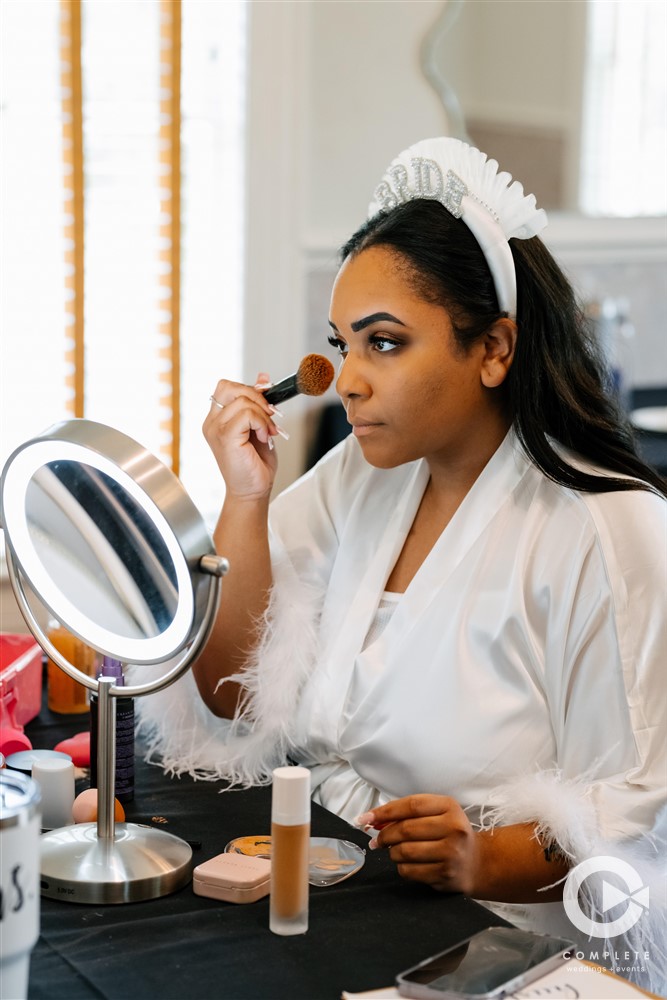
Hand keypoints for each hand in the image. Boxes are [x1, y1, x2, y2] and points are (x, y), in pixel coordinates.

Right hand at [203, 372, 281, 500]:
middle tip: (270, 416)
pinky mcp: (225, 437)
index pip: (226, 387)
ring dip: (263, 415)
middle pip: (230, 387)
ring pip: (243, 400)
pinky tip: (263, 436)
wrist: (253, 491)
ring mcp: (215, 430)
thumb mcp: (259, 426)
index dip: (249, 390)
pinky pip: (247, 414)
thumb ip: (258, 403)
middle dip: (257, 397)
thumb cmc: (255, 463)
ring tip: (267, 432)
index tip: (266, 404)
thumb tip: (262, 378)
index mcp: (216, 419)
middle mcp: (212, 423)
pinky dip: (261, 422)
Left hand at [357, 794, 480, 895]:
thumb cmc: (449, 833)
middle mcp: (453, 828)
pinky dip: (401, 867)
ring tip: (393, 851)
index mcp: (449, 806)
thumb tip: (373, 819)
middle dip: (385, 835)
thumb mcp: (436, 813)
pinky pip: (410, 871)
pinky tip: (405, 864)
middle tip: (377, 839)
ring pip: (405, 852)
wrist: (477, 862)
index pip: (410, 805)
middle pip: (406, 829)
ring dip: (392, 852)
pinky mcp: (446, 875)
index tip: (365, 818)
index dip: (384, 811)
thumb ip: (407, 813)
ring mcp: (451, 853)